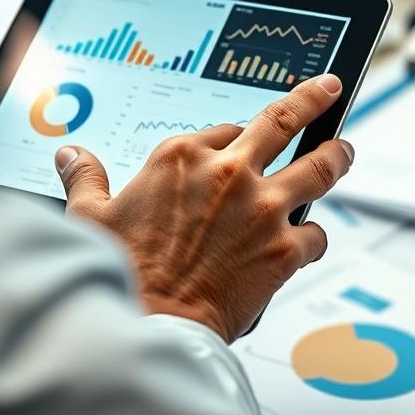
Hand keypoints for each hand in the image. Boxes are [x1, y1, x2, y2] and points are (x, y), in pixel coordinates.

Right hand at [53, 74, 354, 342]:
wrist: (154, 325)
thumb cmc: (123, 272)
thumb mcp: (91, 215)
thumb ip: (85, 177)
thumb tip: (70, 155)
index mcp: (183, 156)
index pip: (227, 127)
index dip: (238, 135)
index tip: (244, 138)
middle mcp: (229, 172)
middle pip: (285, 119)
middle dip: (313, 99)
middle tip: (328, 88)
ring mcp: (263, 208)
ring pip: (319, 165)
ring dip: (337, 155)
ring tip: (344, 149)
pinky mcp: (285, 249)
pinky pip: (316, 233)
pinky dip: (313, 238)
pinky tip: (306, 243)